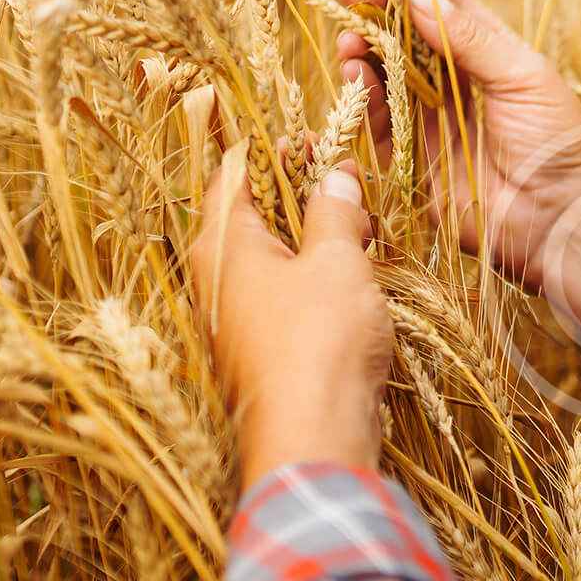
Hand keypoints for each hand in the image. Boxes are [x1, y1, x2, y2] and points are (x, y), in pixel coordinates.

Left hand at [189, 147, 391, 488]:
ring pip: (274, 260)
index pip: (231, 175)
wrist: (314, 439)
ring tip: (363, 232)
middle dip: (302, 196)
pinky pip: (286, 299)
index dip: (270, 151)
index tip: (310, 141)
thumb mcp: (335, 259)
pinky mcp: (264, 354)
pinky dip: (317, 281)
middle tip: (348, 185)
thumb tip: (335, 175)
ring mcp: (237, 321)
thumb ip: (334, 210)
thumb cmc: (318, 339)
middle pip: (253, 217)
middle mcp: (217, 280)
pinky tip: (355, 282)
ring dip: (316, 241)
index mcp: (220, 245)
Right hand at [333, 0, 580, 346]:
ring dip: (364, 50)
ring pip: (387, 76)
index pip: (445, 6)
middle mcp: (459, 85)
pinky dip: (362, 98)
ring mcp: (435, 122)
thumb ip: (469, 37)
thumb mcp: (523, 76)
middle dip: (376, 9)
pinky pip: (379, 124)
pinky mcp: (416, 162)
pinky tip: (355, 75)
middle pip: (407, 36)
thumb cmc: (561, 143)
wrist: (565, 222)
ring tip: (351, 36)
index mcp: (493, 55)